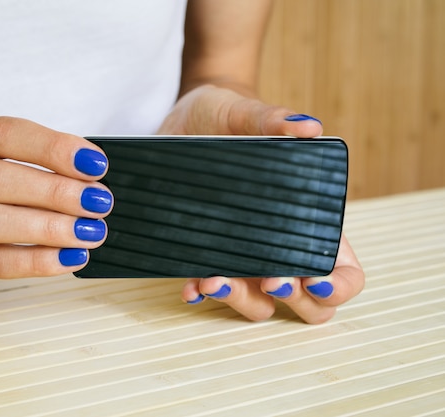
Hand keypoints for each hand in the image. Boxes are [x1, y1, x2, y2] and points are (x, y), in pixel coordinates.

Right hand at [0, 117, 111, 297]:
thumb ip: (31, 166)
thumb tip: (92, 180)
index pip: (2, 133)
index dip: (52, 147)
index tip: (95, 164)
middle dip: (55, 190)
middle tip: (98, 202)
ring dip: (49, 226)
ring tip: (89, 232)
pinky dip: (36, 260)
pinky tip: (69, 258)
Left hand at [160, 85, 364, 322]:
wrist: (182, 121)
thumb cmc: (225, 116)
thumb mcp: (245, 113)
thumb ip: (273, 119)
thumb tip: (308, 127)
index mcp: (307, 219)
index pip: (342, 268)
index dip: (338, 285)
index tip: (315, 278)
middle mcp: (280, 244)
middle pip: (306, 299)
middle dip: (293, 300)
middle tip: (271, 280)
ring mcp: (244, 254)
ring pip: (258, 303)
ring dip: (240, 300)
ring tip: (215, 280)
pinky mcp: (206, 253)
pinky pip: (209, 288)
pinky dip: (200, 293)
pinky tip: (190, 287)